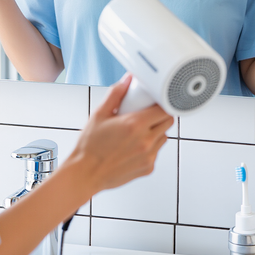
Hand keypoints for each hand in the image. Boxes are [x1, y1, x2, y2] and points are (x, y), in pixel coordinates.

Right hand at [69, 74, 173, 195]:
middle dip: (161, 115)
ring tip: (140, 131)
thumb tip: (127, 80)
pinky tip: (135, 145)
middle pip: (168, 122)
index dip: (163, 103)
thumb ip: (116, 94)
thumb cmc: (89, 146)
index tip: (157, 101)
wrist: (86, 173)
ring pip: (164, 137)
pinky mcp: (148, 168)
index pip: (164, 109)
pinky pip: (157, 152)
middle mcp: (145, 141)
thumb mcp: (99, 114)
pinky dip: (151, 146)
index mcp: (134, 125)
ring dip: (157, 131)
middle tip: (148, 113)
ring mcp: (148, 156)